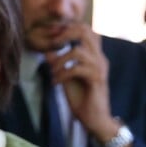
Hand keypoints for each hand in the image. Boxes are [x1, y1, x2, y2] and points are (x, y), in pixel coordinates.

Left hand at [44, 23, 118, 142]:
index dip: (66, 27)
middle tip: (50, 46)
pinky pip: (77, 69)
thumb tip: (46, 51)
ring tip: (52, 71)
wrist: (94, 119)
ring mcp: (99, 68)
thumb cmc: (81, 97)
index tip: (49, 36)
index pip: (85, 29)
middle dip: (64, 35)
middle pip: (85, 31)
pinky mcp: (96, 80)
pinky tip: (55, 82)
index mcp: (93, 54)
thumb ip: (59, 62)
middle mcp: (99, 57)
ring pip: (78, 51)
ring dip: (59, 60)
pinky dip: (62, 74)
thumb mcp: (66, 76)